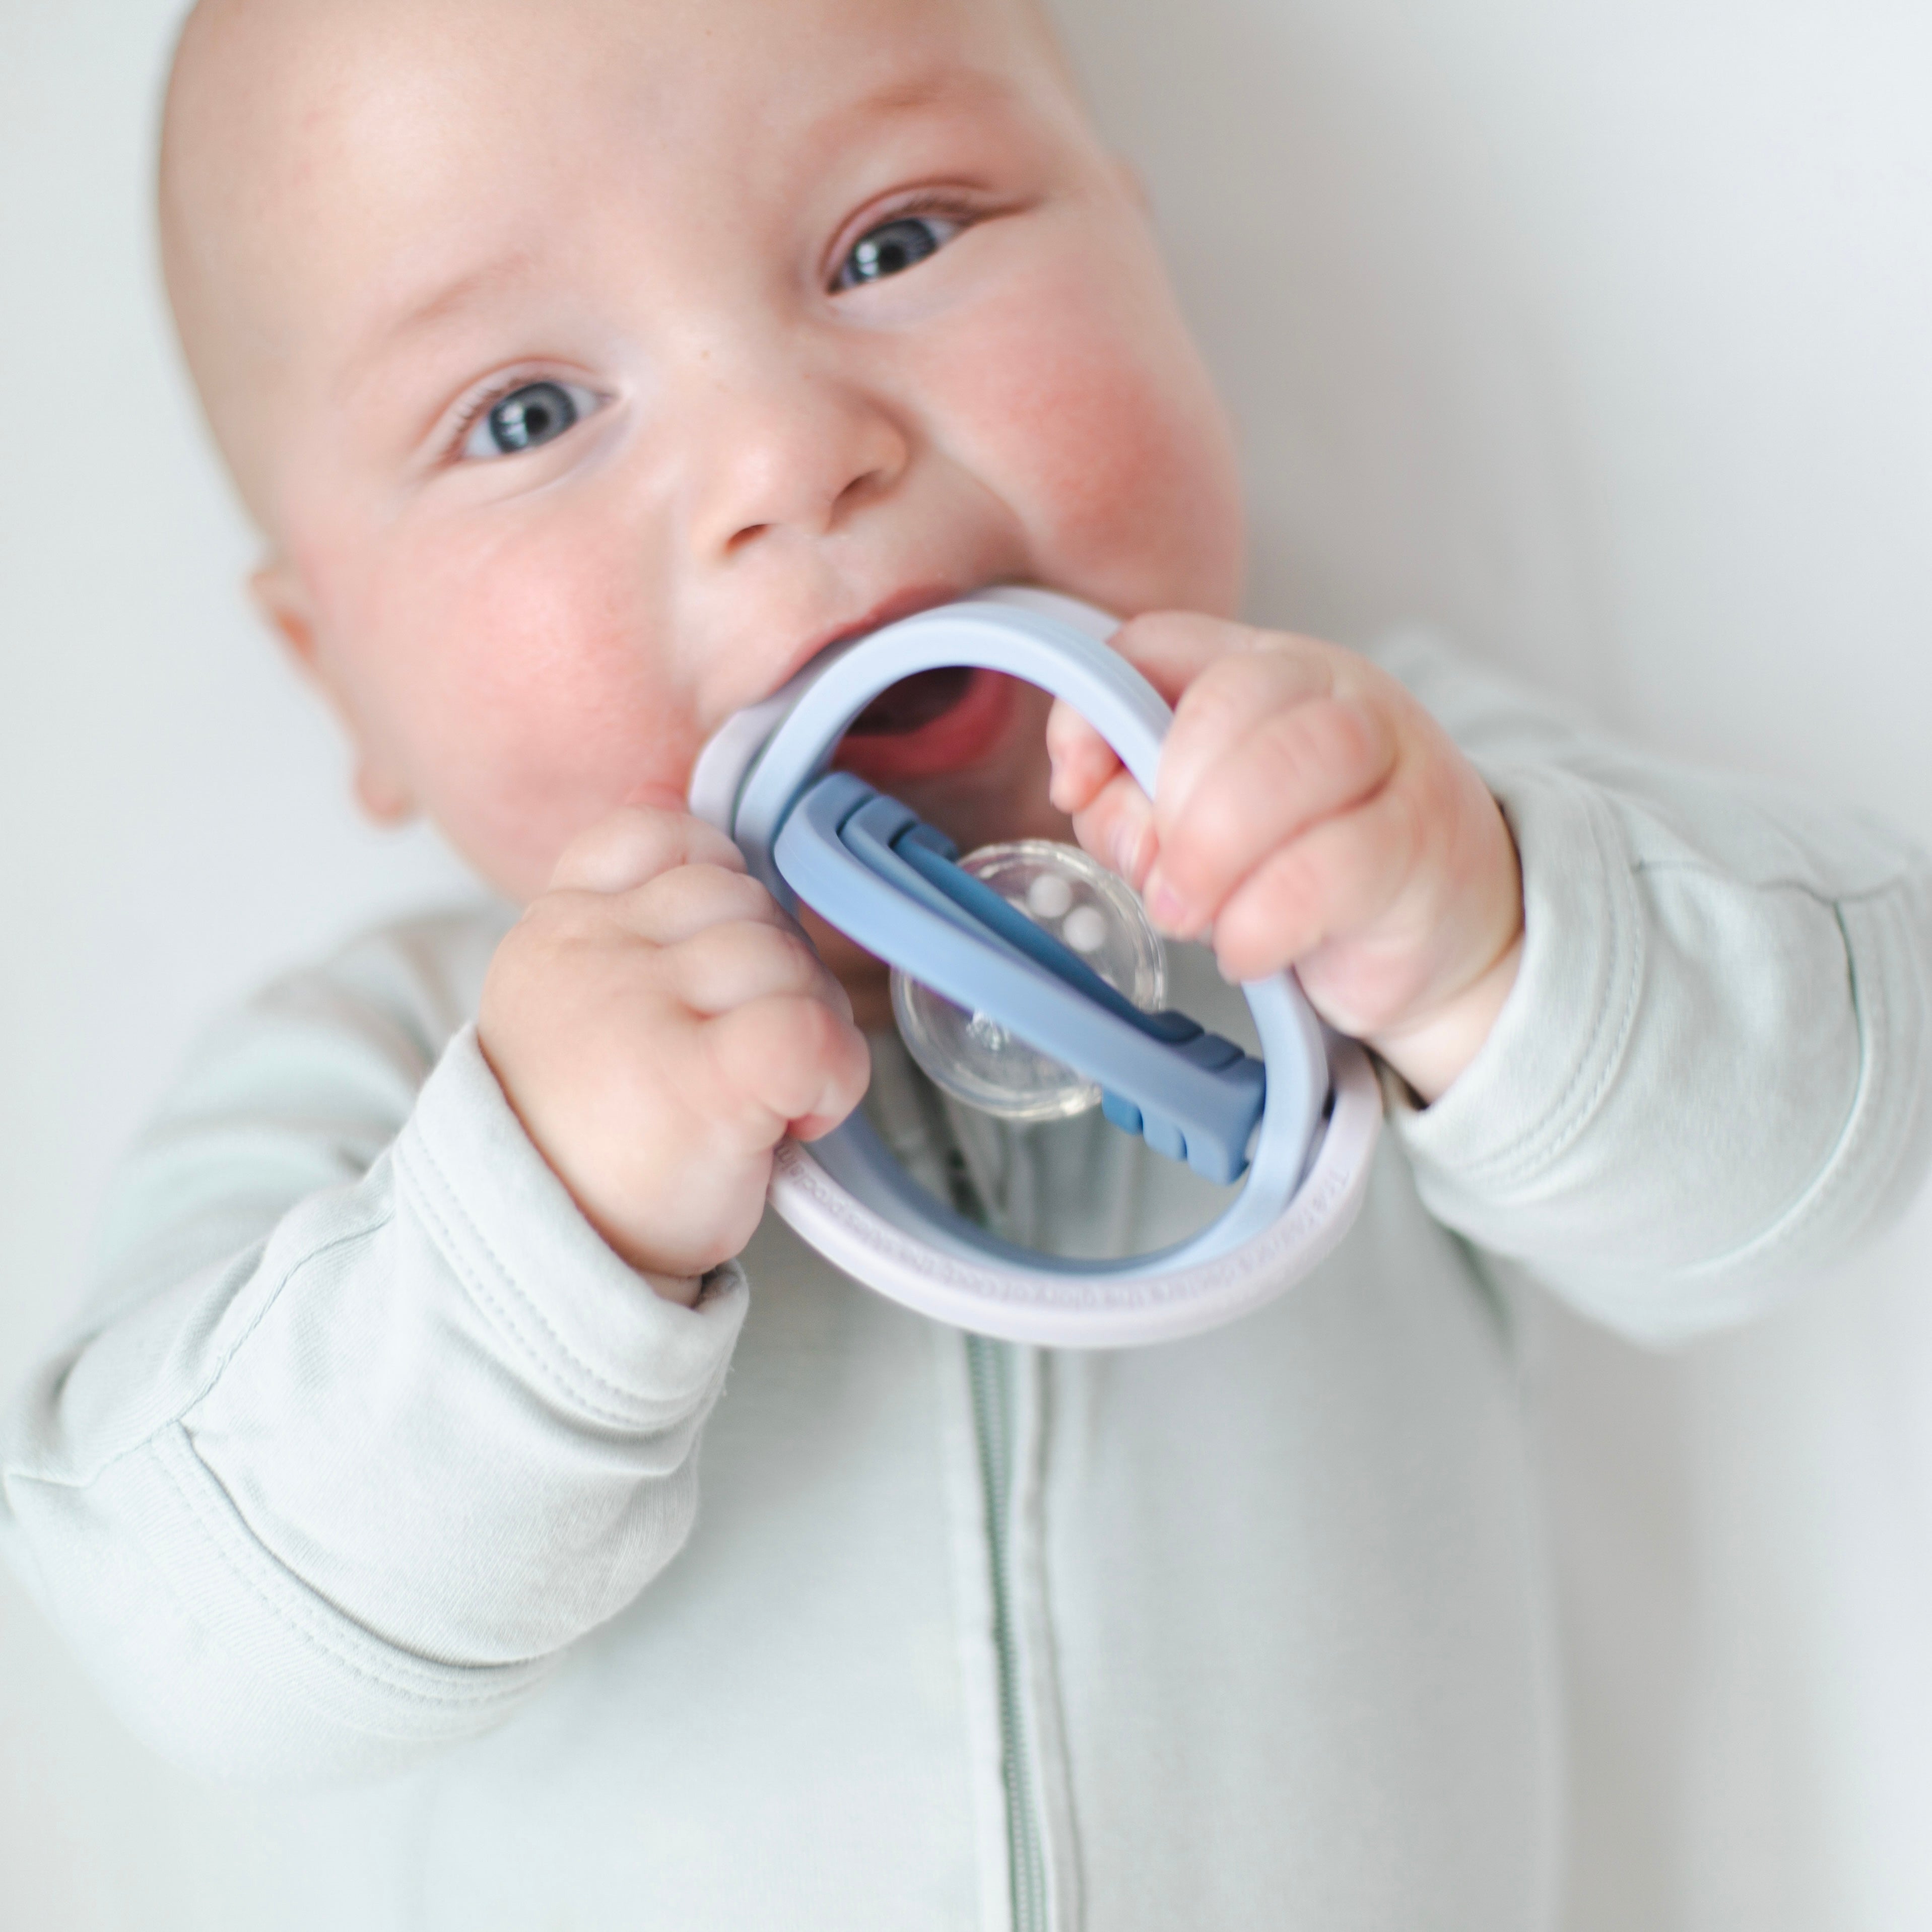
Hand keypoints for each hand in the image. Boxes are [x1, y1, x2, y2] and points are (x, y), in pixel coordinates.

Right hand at [478, 805, 870, 1291]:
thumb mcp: (587, 1008)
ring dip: (807, 1027)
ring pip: (785, 958)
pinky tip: (803, 1116)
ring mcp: (638, 1008)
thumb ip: (637, 930)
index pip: (661, 835)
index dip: (720, 886)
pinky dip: (834, 1072)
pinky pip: (808, 1028)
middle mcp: (591, 950)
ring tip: (767, 1100)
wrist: (551, 1264)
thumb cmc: (596, 1142)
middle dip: (777, 976)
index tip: (720, 972)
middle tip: (752, 1062)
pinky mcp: (696, 1080)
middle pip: (746, 900)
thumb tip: (718, 848)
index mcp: (559, 926)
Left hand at [1046, 614, 1523, 1101]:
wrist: (1447, 931)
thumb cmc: (1309, 867)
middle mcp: (1333, 693)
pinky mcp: (1420, 842)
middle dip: (1166, 803)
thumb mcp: (1203, 827)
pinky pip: (1324, 871)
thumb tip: (1083, 791)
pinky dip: (1261, 922)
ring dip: (1211, 856)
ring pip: (1283, 767)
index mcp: (1267, 669)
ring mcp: (1390, 759)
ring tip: (1192, 917)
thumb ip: (1133, 800)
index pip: (1156, 646)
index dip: (1093, 714)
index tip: (1075, 786)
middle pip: (1224, 701)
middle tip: (1160, 883)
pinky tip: (1251, 950)